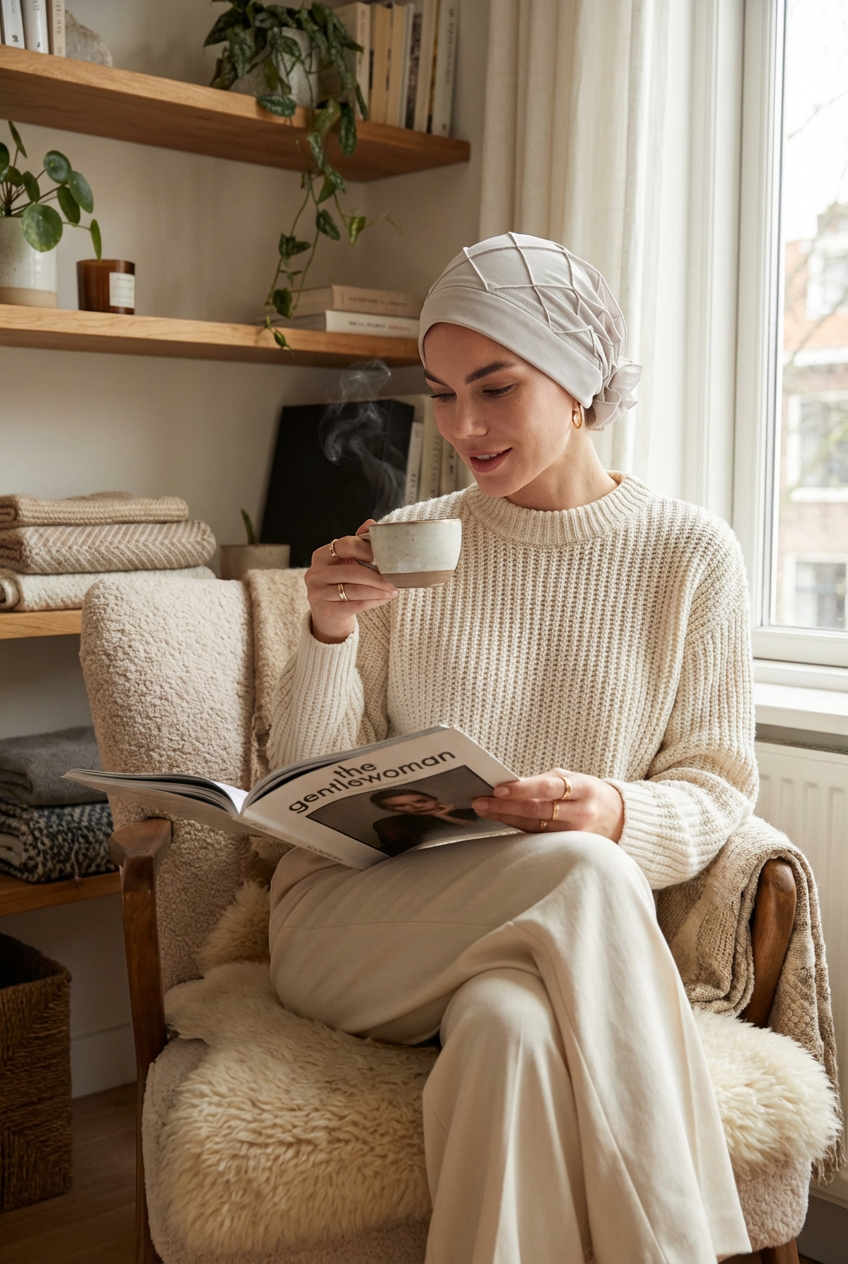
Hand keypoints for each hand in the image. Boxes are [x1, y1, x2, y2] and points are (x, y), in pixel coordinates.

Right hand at [306, 520, 397, 644]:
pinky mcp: (326, 611)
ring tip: (393, 590)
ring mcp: (318, 593)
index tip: (383, 555)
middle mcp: (315, 573)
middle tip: (394, 578)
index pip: (345, 545)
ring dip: (378, 590)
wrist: (328, 615)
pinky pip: (355, 605)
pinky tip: (384, 599)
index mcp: (321, 556)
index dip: (365, 548)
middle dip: (377, 575)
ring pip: (354, 590)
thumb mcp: (346, 563)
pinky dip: (373, 601)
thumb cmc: (340, 584)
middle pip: (352, 571)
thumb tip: (371, 523)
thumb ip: (357, 544)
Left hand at [472, 769, 624, 842]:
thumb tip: (510, 783)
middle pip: (537, 810)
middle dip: (505, 805)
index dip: (523, 788)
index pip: (549, 788)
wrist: (620, 819)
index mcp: (584, 789)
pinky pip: (538, 837)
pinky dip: (517, 828)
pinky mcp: (569, 848)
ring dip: (505, 818)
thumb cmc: (590, 794)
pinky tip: (501, 821)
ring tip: (484, 810)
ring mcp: (576, 834)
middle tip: (480, 801)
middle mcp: (581, 813)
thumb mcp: (576, 779)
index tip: (498, 787)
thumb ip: (547, 781)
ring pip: (534, 827)